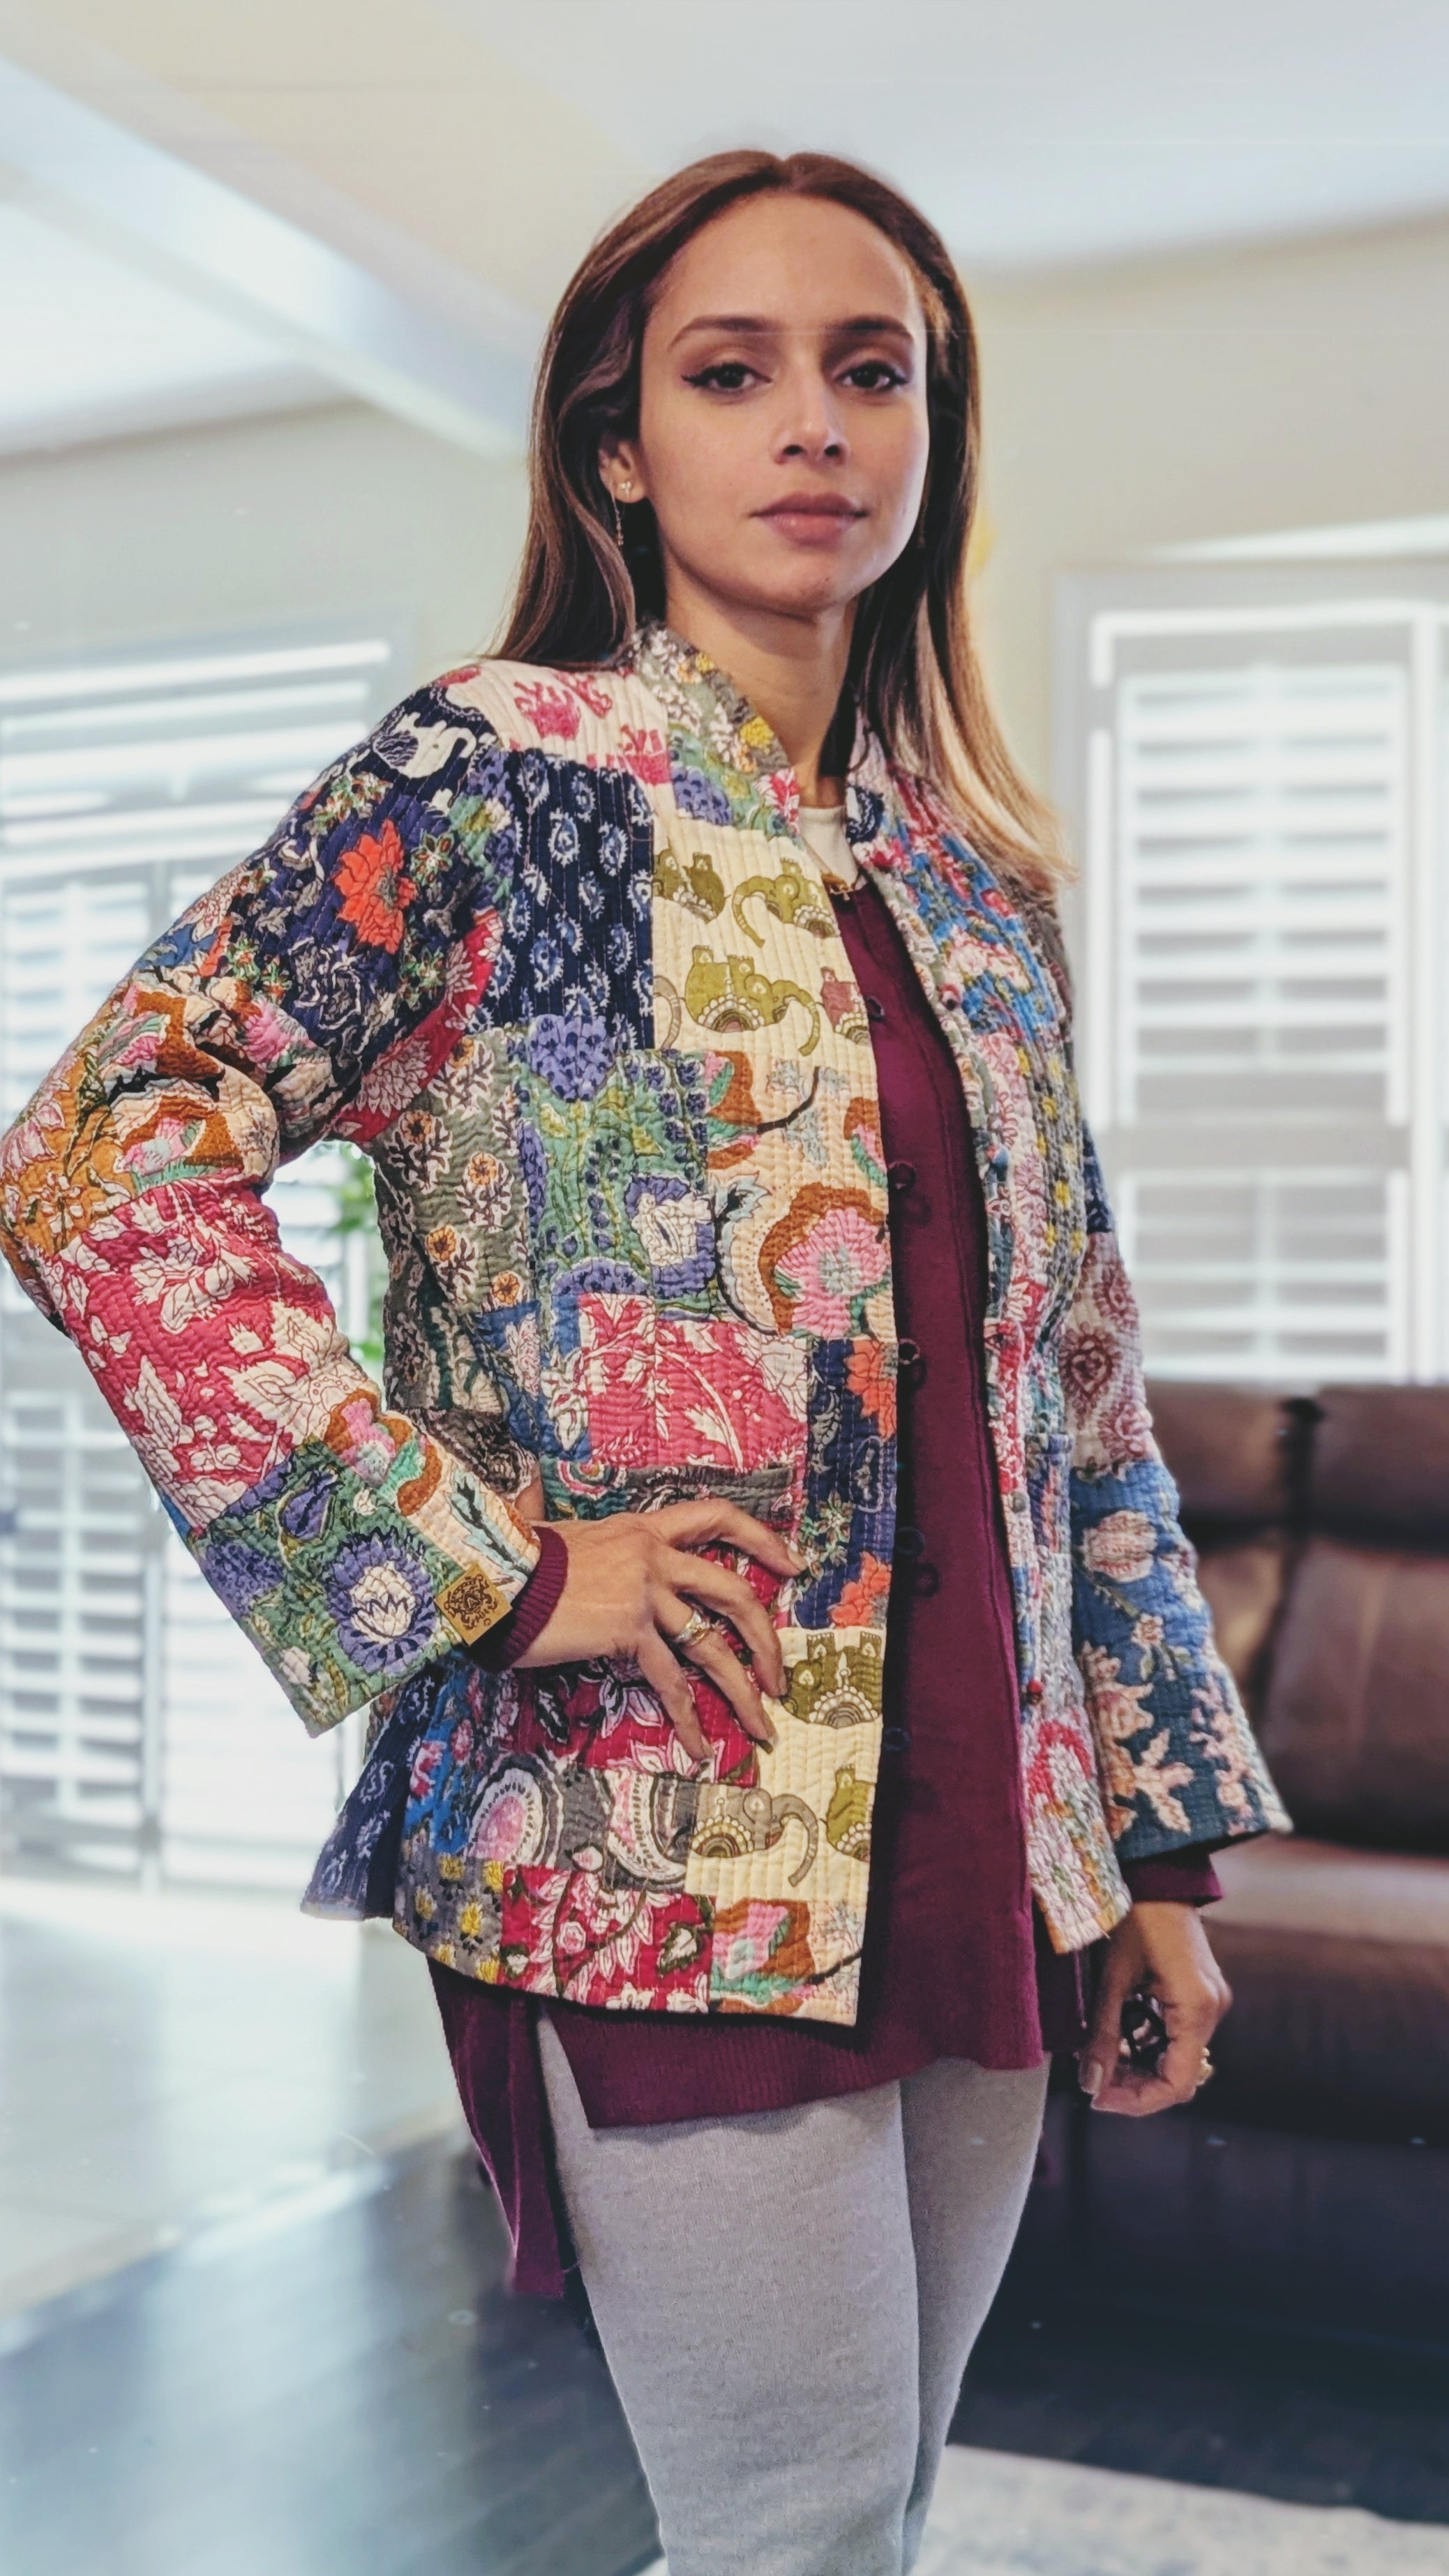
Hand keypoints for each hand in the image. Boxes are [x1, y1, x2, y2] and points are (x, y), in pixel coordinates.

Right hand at [513, 1501, 802, 1764]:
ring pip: (713, 1647)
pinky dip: (687, 1719)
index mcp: (642, 1528)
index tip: (792, 1565)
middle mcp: (653, 1556)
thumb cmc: (514, 1560)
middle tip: (779, 1675)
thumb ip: (559, 1517)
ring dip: (742, 1691)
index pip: (717, 1517)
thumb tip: (530, 1489)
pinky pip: (671, 1682)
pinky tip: (698, 1746)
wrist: (489, 1579)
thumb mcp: (554, 1530)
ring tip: (760, 1725)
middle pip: (733, 1593)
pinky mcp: (630, 1630)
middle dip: (766, 1639)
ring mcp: (646, 1593)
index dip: (761, 1540)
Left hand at [1078, 1903, 1230, 2115]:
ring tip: (1098, 2052)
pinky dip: (1147, 2039)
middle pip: (1177, 2073)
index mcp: (1196, 2008)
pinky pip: (1176, 2032)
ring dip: (1138, 2061)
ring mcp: (1208, 2000)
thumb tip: (1089, 2085)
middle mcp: (1212, 2009)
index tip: (1099, 2098)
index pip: (1177, 2083)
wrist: (1157, 1872)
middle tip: (1092, 2078)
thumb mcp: (1111, 1979)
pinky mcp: (1200, 1991)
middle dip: (1133, 2082)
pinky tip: (1117, 2030)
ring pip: (1175, 2055)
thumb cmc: (1133, 1916)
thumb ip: (1102, 2035)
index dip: (1138, 2100)